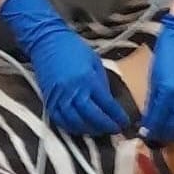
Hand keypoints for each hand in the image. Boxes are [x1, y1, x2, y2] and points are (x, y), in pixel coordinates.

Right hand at [0, 0, 128, 136]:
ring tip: (100, 131)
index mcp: (88, 80)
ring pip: (74, 122)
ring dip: (89, 130)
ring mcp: (58, 98)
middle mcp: (73, 91)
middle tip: (115, 130)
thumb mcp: (95, 63)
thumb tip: (108, 102)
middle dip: (105, 126)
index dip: (116, 116)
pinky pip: (59, 120)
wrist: (48, 42)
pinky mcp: (48, 100)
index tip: (125, 123)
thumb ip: (101, 83)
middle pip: (91, 117)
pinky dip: (70, 127)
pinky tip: (80, 129)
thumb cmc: (74, 49)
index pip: (106, 104)